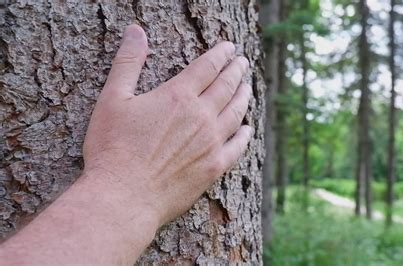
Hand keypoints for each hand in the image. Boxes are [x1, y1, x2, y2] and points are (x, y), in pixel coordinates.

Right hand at [83, 25, 251, 225]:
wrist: (124, 195)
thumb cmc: (113, 148)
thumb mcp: (113, 99)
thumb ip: (128, 63)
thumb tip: (136, 31)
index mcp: (178, 96)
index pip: (208, 66)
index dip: (220, 54)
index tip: (229, 48)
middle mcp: (201, 116)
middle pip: (227, 86)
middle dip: (236, 71)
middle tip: (243, 62)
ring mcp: (211, 142)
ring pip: (236, 112)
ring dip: (244, 97)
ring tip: (248, 87)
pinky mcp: (214, 167)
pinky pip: (238, 146)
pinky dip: (245, 134)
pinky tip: (248, 129)